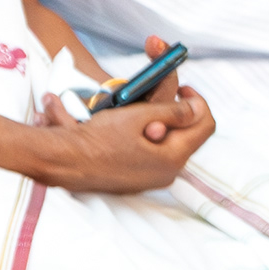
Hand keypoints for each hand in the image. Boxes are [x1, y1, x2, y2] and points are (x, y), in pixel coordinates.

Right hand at [20, 76, 210, 190]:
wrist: (64, 161)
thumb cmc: (96, 140)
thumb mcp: (137, 117)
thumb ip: (172, 111)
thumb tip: (195, 108)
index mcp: (172, 158)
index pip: (205, 126)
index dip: (199, 102)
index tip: (184, 89)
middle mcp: (166, 173)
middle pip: (188, 136)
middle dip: (178, 114)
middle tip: (160, 98)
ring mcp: (151, 179)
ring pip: (169, 146)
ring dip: (162, 126)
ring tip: (139, 113)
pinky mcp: (137, 180)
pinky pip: (152, 156)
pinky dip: (147, 140)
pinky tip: (129, 130)